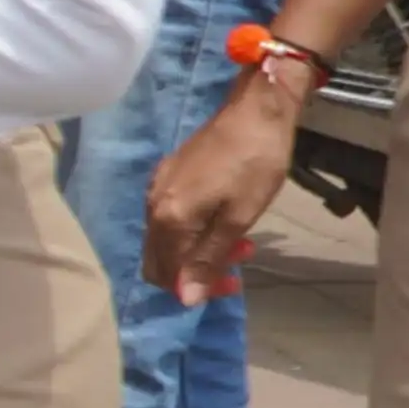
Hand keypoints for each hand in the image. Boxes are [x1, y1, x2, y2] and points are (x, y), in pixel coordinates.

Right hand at [146, 74, 306, 304]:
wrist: (255, 109)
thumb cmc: (255, 164)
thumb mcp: (240, 216)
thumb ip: (209, 257)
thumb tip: (185, 298)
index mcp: (169, 219)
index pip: (168, 273)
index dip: (197, 287)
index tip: (233, 283)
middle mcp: (153, 206)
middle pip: (158, 260)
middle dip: (193, 272)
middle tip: (235, 266)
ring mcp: (156, 189)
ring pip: (164, 239)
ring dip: (195, 251)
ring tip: (237, 242)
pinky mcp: (166, 176)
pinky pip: (168, 218)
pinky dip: (191, 231)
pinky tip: (219, 221)